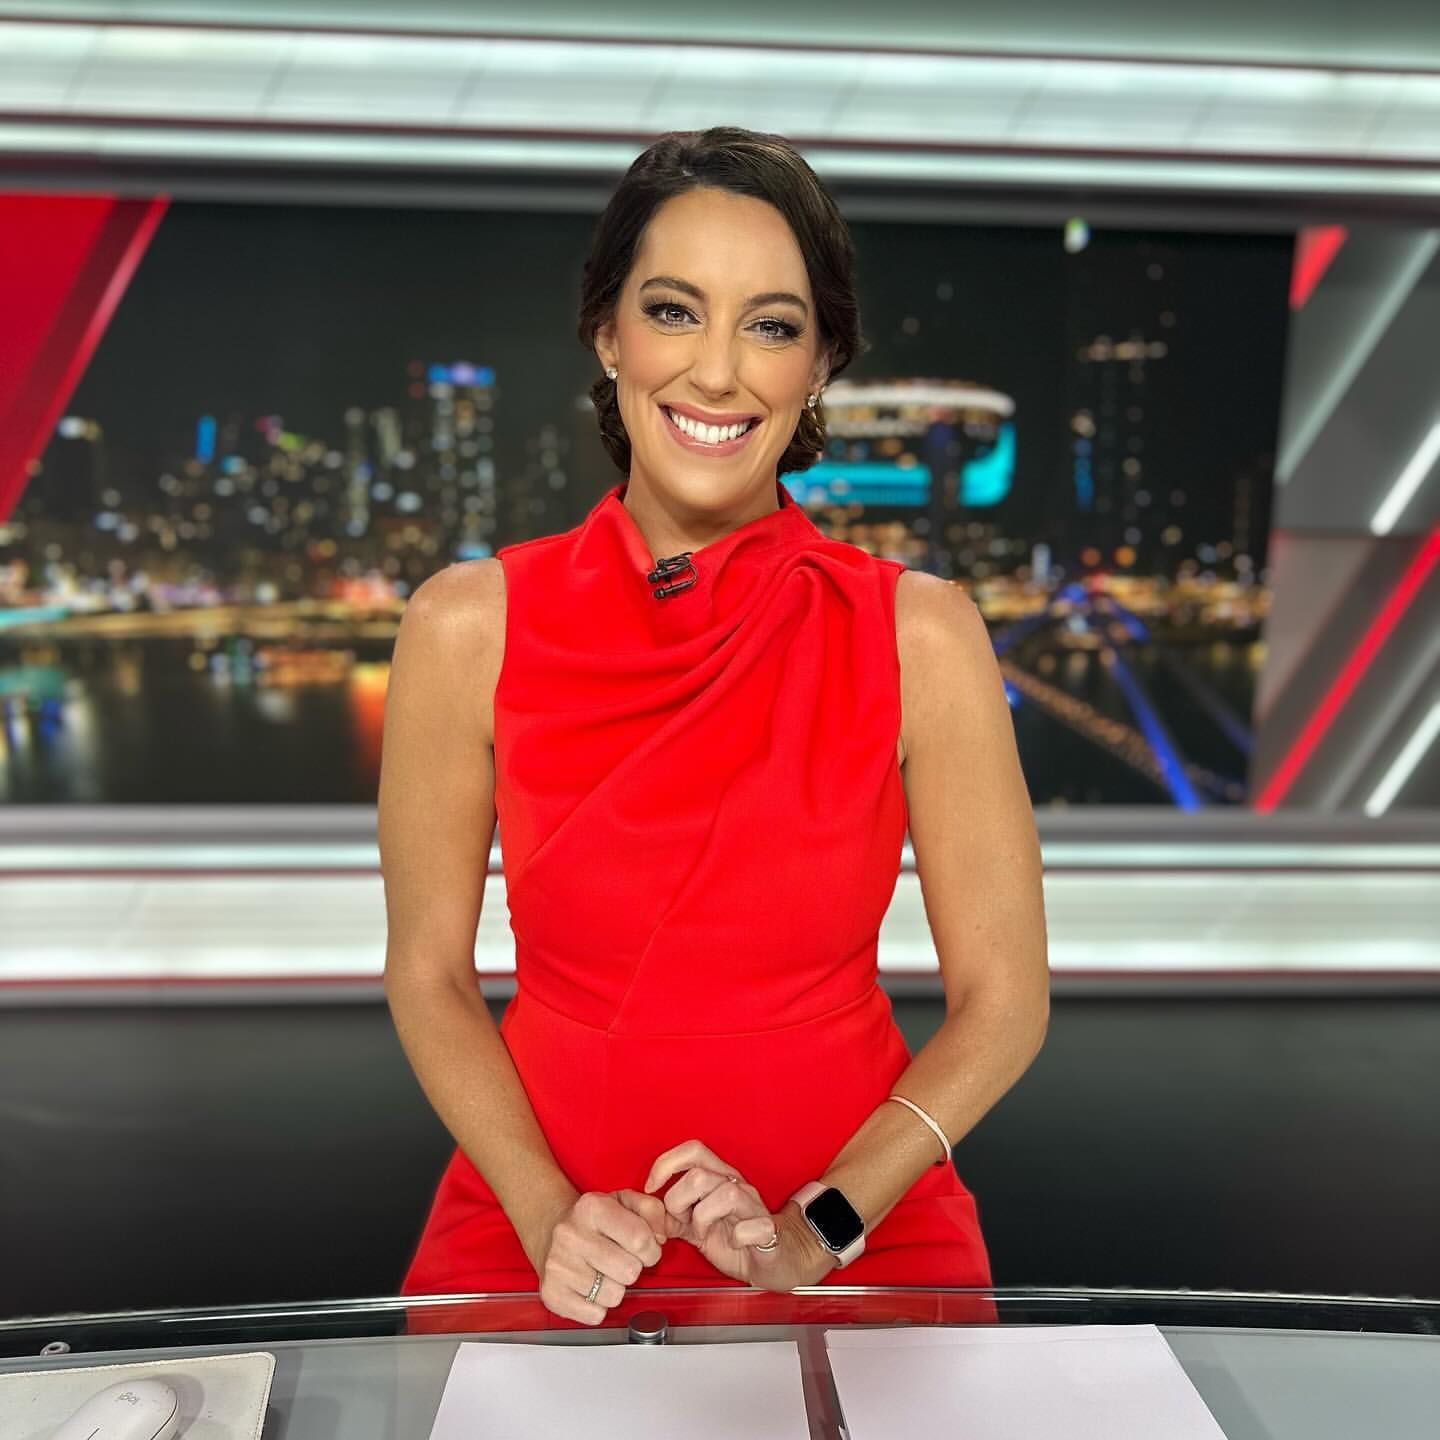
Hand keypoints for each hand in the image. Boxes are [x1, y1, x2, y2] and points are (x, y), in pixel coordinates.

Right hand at [536, 1188, 673, 1324]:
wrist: (551, 1228)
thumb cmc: (595, 1219)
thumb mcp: (626, 1201)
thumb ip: (653, 1211)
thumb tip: (660, 1237)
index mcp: (592, 1207)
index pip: (641, 1240)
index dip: (651, 1249)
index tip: (644, 1248)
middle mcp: (571, 1234)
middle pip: (629, 1271)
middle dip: (633, 1268)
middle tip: (622, 1260)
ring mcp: (558, 1265)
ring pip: (614, 1296)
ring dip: (616, 1288)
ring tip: (604, 1272)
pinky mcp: (552, 1293)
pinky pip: (594, 1315)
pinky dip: (598, 1306)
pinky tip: (591, 1287)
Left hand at [644, 1139, 837, 1291]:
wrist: (776, 1261)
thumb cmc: (736, 1239)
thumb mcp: (695, 1226)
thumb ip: (672, 1217)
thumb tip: (646, 1212)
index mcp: (719, 1178)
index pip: (693, 1151)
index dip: (666, 1164)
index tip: (650, 1188)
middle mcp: (736, 1186)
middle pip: (699, 1176)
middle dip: (679, 1203)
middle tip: (684, 1223)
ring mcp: (754, 1207)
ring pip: (725, 1194)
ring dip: (704, 1220)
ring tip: (705, 1234)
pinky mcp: (769, 1231)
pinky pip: (751, 1226)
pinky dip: (737, 1237)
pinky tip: (734, 1244)